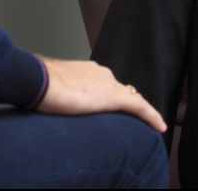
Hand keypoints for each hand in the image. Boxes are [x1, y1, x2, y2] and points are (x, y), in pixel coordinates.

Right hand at [35, 56, 166, 132]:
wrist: (39, 80)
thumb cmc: (38, 84)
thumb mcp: (52, 89)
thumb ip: (60, 93)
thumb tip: (53, 102)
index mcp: (86, 70)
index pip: (106, 83)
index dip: (111, 94)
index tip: (111, 104)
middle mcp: (100, 73)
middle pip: (120, 90)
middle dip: (126, 102)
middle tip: (133, 119)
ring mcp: (108, 83)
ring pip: (131, 98)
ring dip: (138, 110)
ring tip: (147, 123)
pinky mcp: (113, 97)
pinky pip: (140, 107)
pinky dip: (151, 116)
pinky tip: (159, 126)